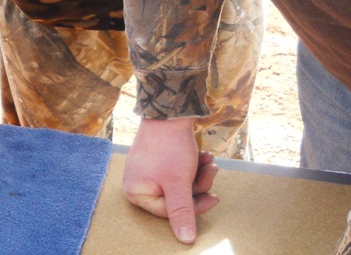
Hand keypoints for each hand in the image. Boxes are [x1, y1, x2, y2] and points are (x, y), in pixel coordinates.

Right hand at [123, 117, 219, 243]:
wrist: (168, 111)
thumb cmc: (170, 147)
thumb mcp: (179, 183)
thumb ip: (182, 212)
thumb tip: (185, 240)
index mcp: (136, 192)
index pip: (170, 212)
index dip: (195, 206)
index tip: (214, 197)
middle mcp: (137, 182)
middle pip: (176, 198)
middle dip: (197, 185)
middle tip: (211, 171)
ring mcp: (146, 170)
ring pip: (179, 184)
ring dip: (198, 174)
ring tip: (208, 160)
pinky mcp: (155, 159)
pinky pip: (176, 172)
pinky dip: (191, 166)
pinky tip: (202, 156)